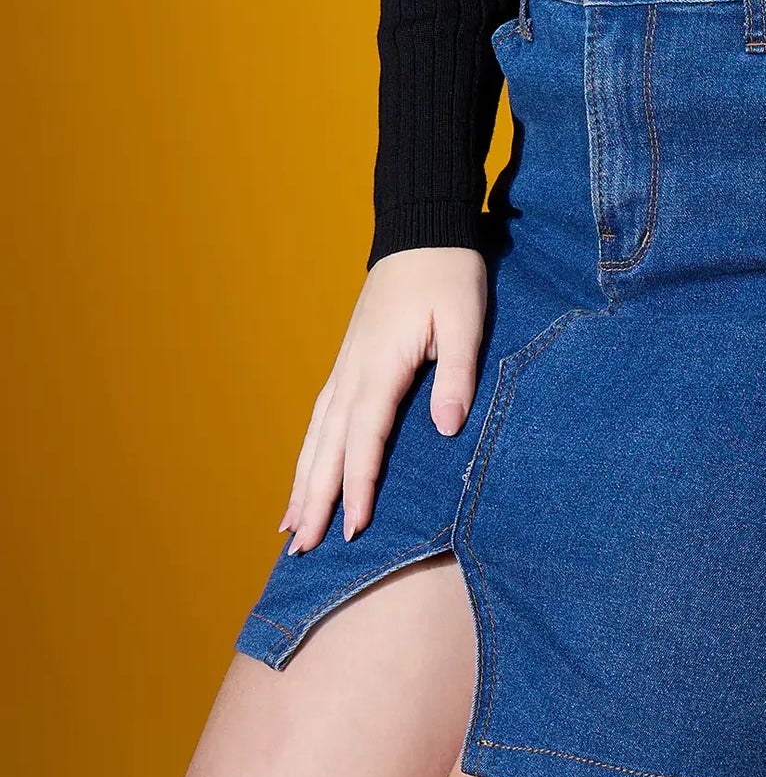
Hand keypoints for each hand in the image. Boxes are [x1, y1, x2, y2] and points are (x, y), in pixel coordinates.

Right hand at [277, 246, 487, 553]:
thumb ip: (456, 372)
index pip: (365, 437)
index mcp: (381, 364)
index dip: (358, 484)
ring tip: (289, 529)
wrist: (422, 226)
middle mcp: (354, 369)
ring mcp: (347, 364)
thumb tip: (446, 427)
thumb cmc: (450, 271)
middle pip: (328, 445)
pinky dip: (310, 451)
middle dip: (314, 498)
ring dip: (303, 481)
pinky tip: (305, 473)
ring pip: (317, 434)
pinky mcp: (351, 359)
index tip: (353, 528)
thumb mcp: (465, 317)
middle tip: (300, 550)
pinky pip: (322, 415)